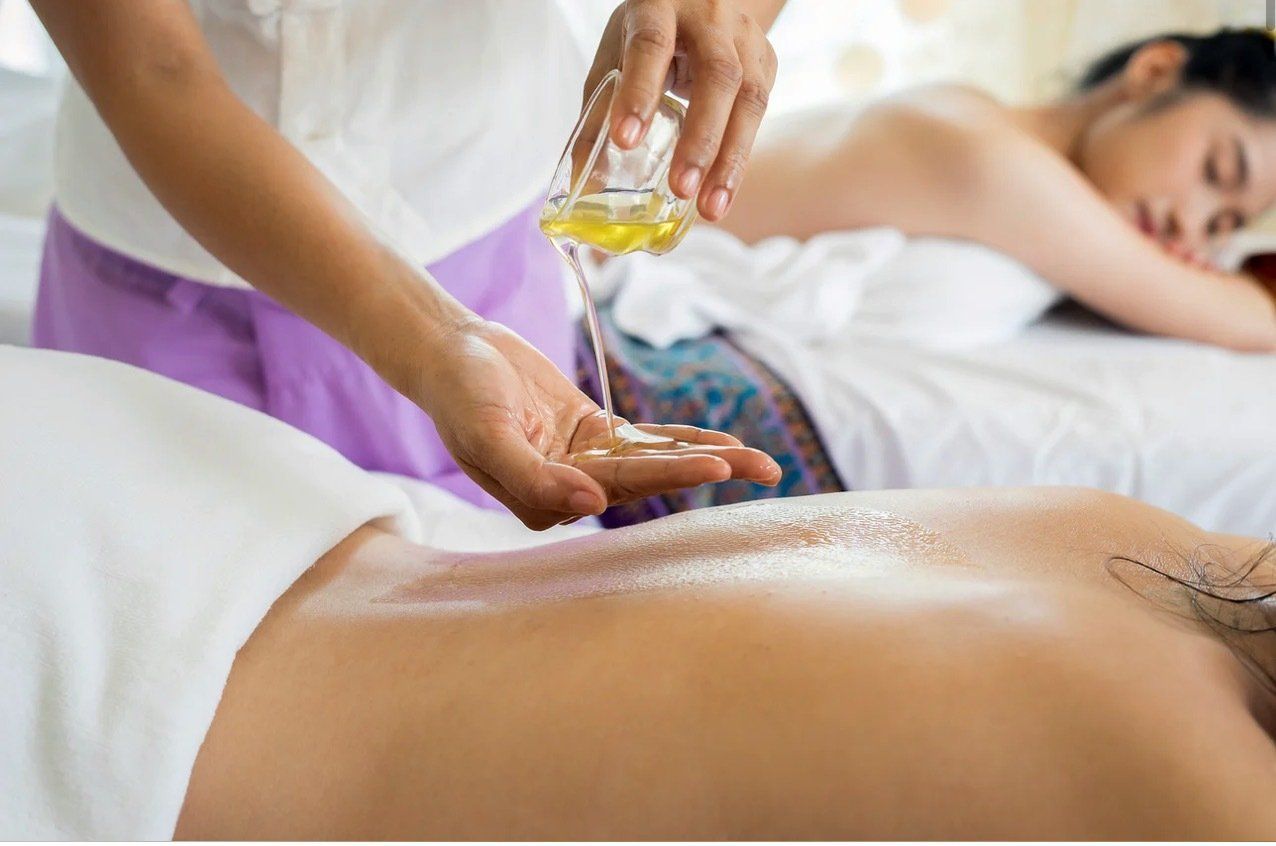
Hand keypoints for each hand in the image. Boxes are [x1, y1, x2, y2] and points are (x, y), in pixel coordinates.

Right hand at [413, 318, 780, 529]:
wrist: (451, 352)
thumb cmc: (460, 395)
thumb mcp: (487, 435)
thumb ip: (533, 477)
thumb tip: (590, 506)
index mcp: (545, 500)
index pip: (619, 488)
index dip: (670, 476)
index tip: (716, 466)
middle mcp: (572, 489)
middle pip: (650, 481)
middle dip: (709, 472)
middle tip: (766, 469)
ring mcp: (586, 461)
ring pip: (656, 461)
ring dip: (708, 458)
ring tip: (764, 463)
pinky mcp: (594, 433)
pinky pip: (647, 439)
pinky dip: (684, 439)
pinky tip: (726, 444)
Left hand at [583, 0, 778, 221]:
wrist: (702, 2)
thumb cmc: (649, 37)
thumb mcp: (616, 58)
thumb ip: (599, 113)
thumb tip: (586, 180)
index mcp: (659, 8)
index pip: (652, 46)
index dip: (639, 92)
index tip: (625, 141)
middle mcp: (710, 19)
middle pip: (717, 75)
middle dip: (700, 138)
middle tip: (681, 188)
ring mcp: (745, 39)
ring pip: (749, 99)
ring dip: (730, 159)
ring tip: (710, 207)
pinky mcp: (766, 63)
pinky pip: (759, 115)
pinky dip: (740, 158)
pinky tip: (723, 191)